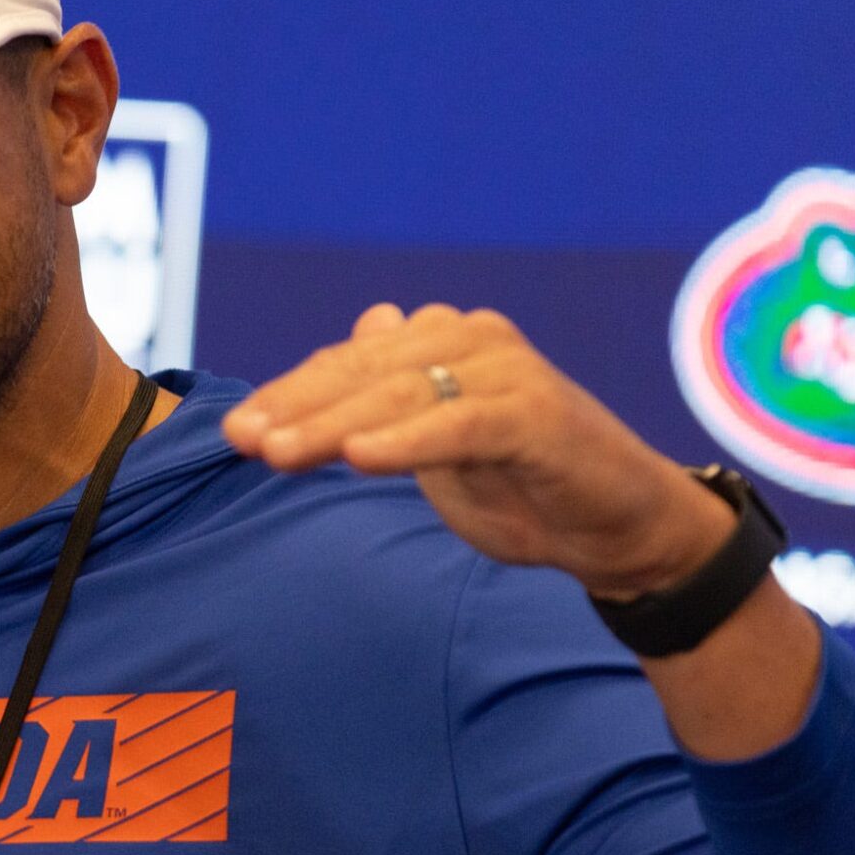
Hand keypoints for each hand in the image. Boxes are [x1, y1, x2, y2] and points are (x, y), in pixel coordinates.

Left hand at [221, 302, 734, 599]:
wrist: (619, 527)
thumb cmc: (524, 486)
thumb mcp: (441, 444)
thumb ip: (396, 399)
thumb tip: (363, 327)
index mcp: (444, 342)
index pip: (350, 364)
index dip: (291, 393)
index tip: (234, 430)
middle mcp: (474, 341)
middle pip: (366, 373)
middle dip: (298, 407)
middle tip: (241, 439)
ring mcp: (507, 373)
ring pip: (402, 395)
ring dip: (335, 425)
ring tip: (279, 452)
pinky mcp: (536, 415)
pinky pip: (460, 426)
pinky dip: (409, 441)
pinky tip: (360, 457)